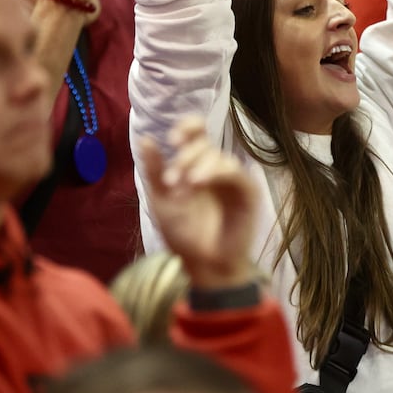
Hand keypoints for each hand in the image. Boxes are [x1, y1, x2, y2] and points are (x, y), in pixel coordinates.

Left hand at [140, 117, 259, 290]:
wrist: (202, 264)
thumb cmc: (183, 233)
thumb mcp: (161, 199)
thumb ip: (154, 170)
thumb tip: (145, 138)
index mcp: (195, 164)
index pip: (197, 132)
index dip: (188, 127)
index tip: (172, 140)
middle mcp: (215, 168)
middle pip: (205, 144)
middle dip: (185, 157)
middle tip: (170, 181)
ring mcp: (233, 179)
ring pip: (219, 156)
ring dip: (196, 167)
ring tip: (182, 190)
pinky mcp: (247, 191)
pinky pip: (235, 171)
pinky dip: (215, 172)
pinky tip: (199, 183)